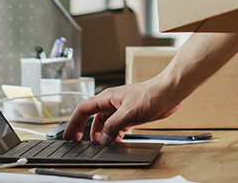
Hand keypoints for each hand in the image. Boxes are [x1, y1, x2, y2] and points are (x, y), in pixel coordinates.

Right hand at [63, 79, 180, 143]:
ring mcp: (121, 108)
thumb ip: (113, 126)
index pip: (83, 110)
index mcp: (107, 98)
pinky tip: (116, 141)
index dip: (73, 123)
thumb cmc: (151, 95)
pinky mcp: (130, 114)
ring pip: (105, 123)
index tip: (68, 135)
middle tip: (81, 143)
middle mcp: (111, 103)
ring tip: (101, 145)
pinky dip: (114, 134)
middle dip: (86, 131)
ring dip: (102, 134)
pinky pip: (117, 126)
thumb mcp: (128, 113)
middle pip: (92, 117)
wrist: (169, 93)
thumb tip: (102, 138)